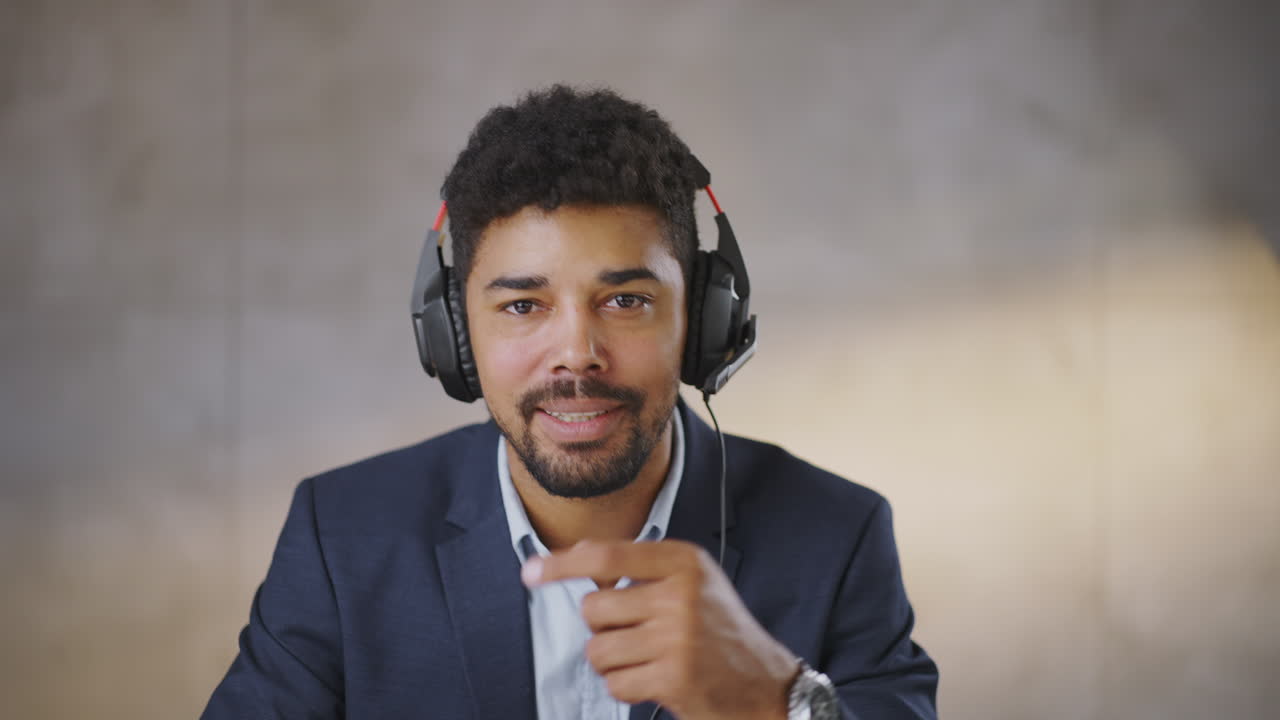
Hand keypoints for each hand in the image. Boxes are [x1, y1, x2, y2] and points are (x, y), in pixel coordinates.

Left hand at [522, 539, 800, 719]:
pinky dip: (627, 687)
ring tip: (647, 660)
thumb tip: (569, 564)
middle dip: (603, 628)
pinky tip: (656, 682)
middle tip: (637, 635)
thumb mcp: (691, 581)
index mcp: (683, 561)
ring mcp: (677, 637)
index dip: (561, 563)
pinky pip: (615, 683)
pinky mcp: (673, 678)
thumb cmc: (718, 629)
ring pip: (598, 650)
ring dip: (613, 662)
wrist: (766, 682)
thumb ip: (640, 571)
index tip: (530, 572)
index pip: (606, 556)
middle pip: (593, 609)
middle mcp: (680, 594)